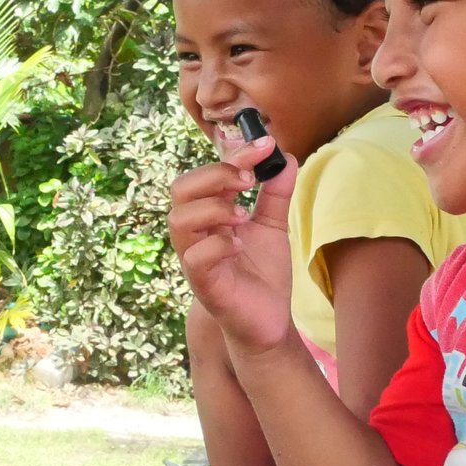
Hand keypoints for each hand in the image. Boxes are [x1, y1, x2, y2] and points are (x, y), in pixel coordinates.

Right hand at [168, 142, 297, 352]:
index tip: (266, 145)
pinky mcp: (203, 283)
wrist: (270, 320)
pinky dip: (218, 244)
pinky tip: (240, 246)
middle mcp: (196, 232)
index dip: (235, 155)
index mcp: (209, 213)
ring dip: (214, 209)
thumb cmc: (263, 273)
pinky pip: (194, 257)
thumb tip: (286, 156)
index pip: (208, 174)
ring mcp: (194, 258)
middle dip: (216, 175)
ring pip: (179, 220)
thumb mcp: (273, 226)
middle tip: (249, 181)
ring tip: (245, 216)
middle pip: (180, 189)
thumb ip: (276, 193)